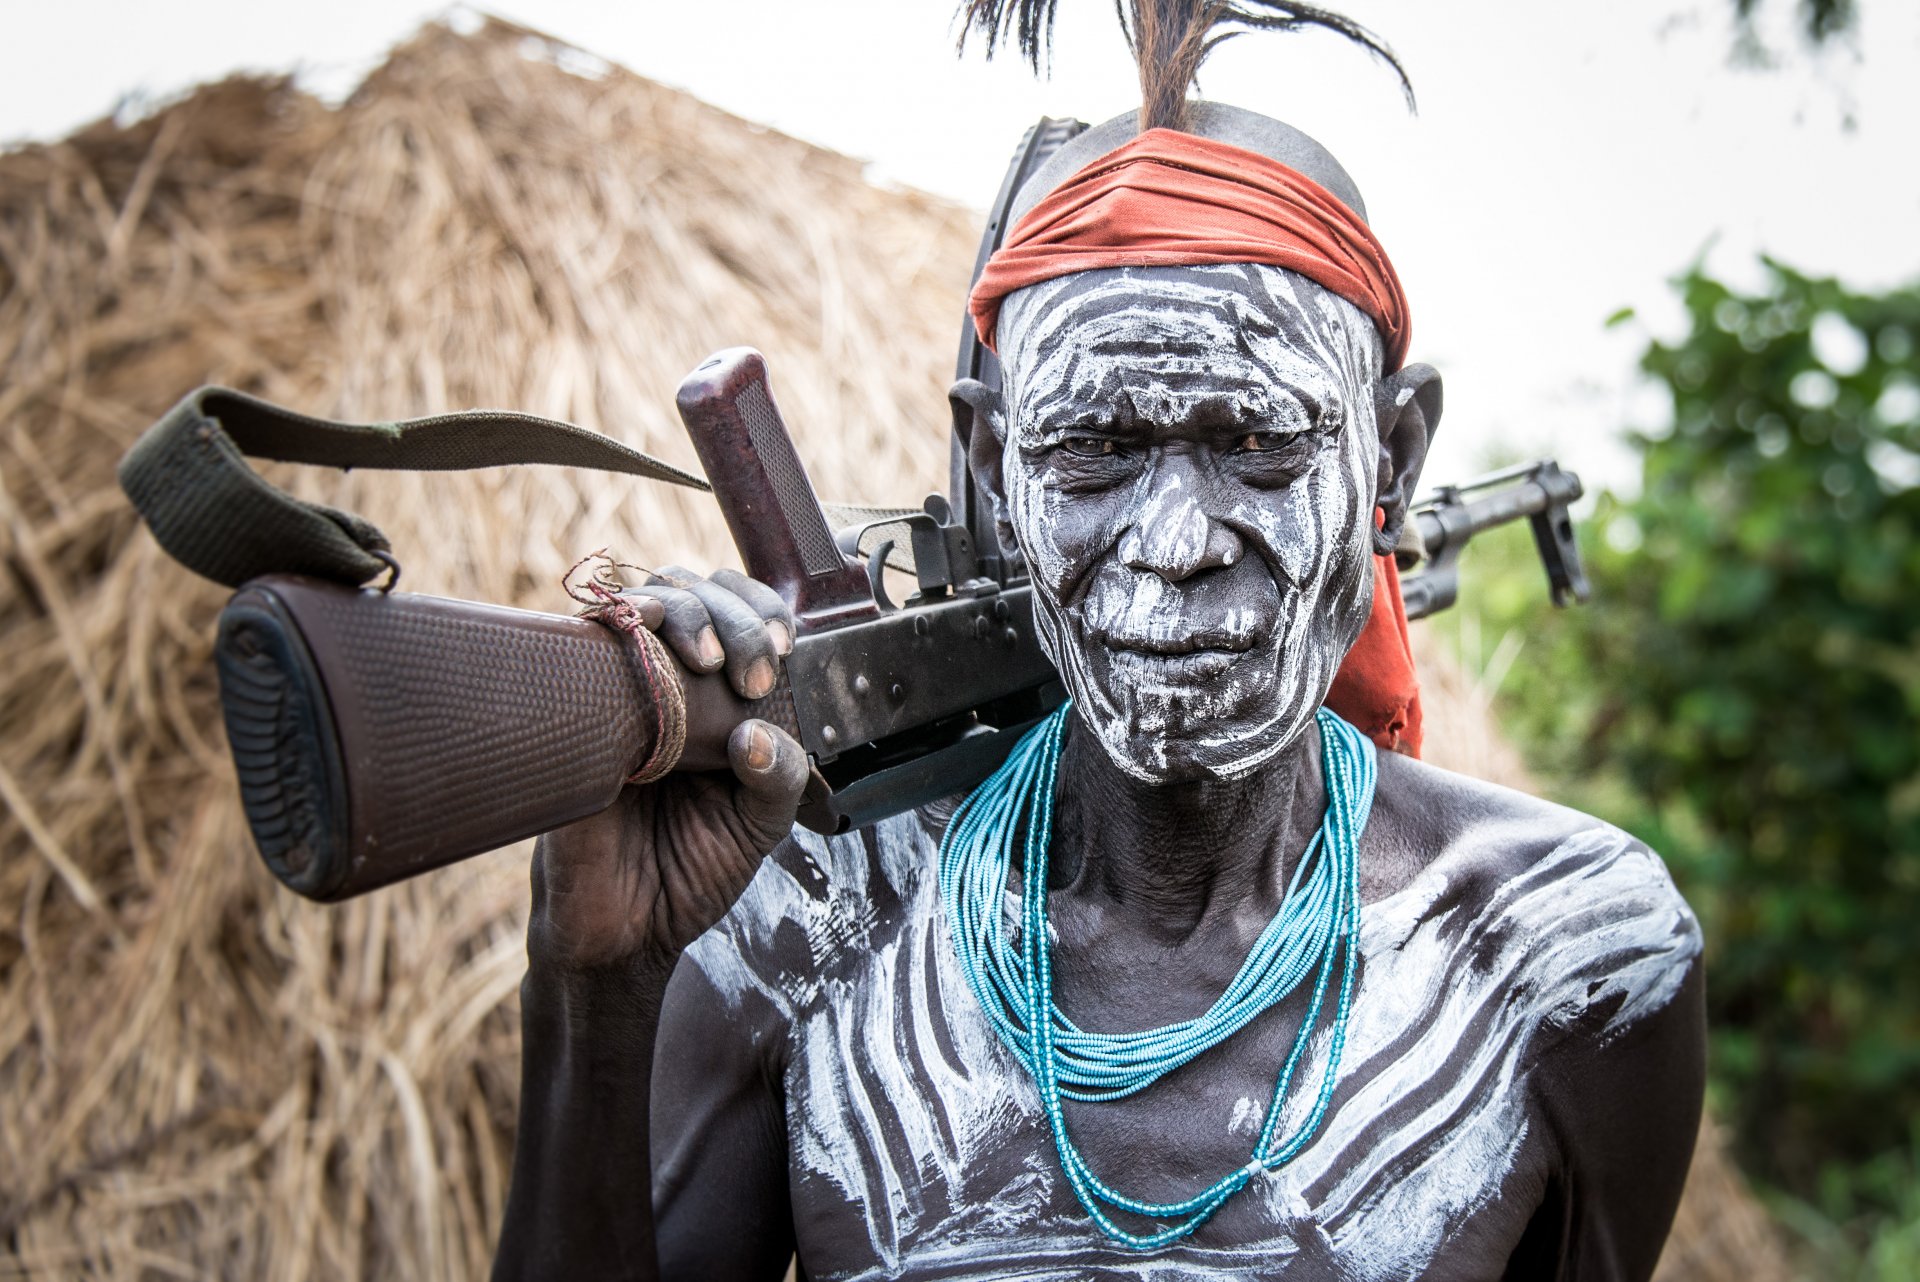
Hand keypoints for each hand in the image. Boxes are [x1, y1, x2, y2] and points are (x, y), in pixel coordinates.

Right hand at [529, 567, 805, 972]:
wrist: (621, 931)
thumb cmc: (690, 872)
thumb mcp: (757, 826)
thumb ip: (779, 779)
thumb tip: (756, 732)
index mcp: (723, 701)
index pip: (742, 618)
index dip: (762, 612)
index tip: (781, 647)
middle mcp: (671, 684)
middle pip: (697, 595)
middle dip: (733, 614)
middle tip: (751, 673)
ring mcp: (619, 690)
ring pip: (647, 603)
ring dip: (684, 609)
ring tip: (707, 660)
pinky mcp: (572, 708)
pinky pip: (586, 641)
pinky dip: (616, 622)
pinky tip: (642, 632)